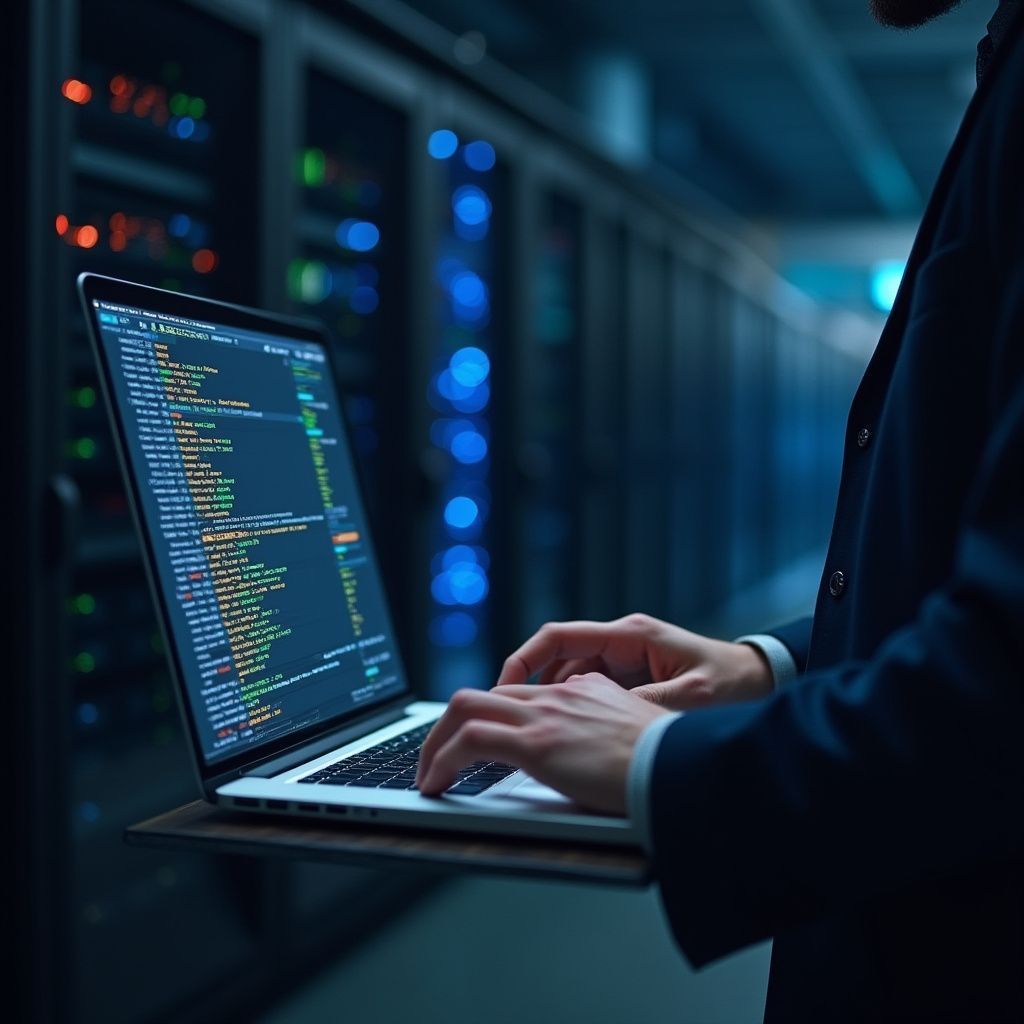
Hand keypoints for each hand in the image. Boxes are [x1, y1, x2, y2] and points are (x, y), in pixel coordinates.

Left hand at [415, 674, 670, 813]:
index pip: (517, 694)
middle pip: (480, 694)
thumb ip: (600, 733)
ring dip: (434, 743)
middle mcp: (557, 695)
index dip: (487, 716)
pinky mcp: (537, 743)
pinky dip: (442, 760)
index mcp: (581, 690)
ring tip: (427, 775)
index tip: (472, 742)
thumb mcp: (631, 734)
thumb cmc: (667, 762)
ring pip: (464, 708)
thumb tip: (584, 756)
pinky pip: (469, 740)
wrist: (682, 766)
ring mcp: (544, 716)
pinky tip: (436, 785)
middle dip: (445, 727)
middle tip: (434, 757)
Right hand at [496, 613, 772, 710]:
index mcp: (630, 636)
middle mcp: (621, 641)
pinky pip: (586, 688)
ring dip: (548, 699)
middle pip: (556, 656)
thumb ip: (647, 704)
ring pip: (568, 674)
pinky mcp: (630, 676)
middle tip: (508, 718)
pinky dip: (570, 707)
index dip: (524, 659)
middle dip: (528, 685)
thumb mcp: (691, 697)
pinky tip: (565, 734)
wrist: (761, 678)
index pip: (559, 637)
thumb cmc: (732, 683)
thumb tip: (603, 717)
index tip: (502, 687)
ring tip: (530, 731)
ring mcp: (624, 658)